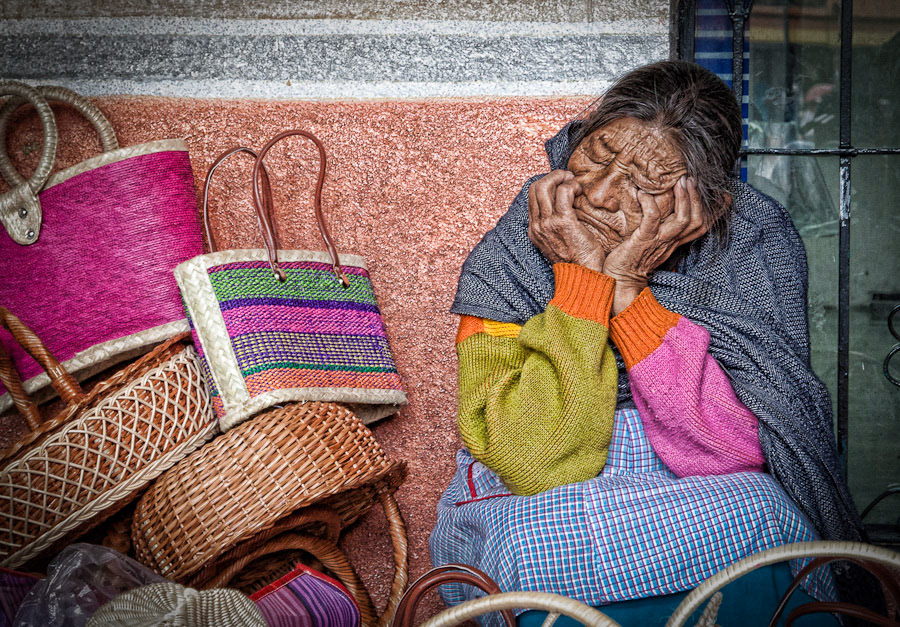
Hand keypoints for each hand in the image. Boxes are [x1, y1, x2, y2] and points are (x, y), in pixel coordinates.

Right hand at [527, 170, 606, 272]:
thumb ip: (554, 226)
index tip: (562, 184)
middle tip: (568, 178)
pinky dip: (571, 186)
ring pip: (544, 186)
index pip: (532, 197)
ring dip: (561, 177)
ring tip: (574, 182)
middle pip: (535, 187)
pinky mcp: (562, 221)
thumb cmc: (577, 259)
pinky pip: (563, 192)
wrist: (583, 275)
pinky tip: (580, 192)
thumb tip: (564, 207)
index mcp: (534, 229)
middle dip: (552, 176)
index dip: (547, 184)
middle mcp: (537, 225)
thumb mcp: (557, 243)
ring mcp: (547, 223)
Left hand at [603, 176, 708, 313]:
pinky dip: (650, 204)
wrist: (620, 279)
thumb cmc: (632, 258)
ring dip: (683, 199)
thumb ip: (663, 229)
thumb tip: (665, 209)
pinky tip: (643, 193)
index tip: (724, 196)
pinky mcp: (643, 239)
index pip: (702, 226)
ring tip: (680, 182)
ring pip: (682, 220)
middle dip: (697, 198)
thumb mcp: (653, 243)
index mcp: (675, 241)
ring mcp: (658, 241)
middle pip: (696, 221)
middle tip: (691, 179)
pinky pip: (652, 219)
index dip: (715, 212)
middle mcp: (670, 241)